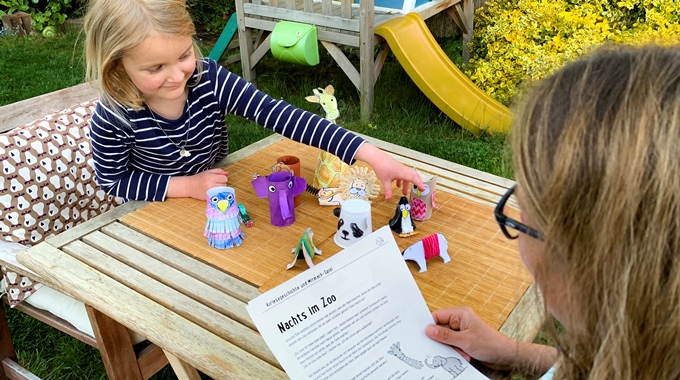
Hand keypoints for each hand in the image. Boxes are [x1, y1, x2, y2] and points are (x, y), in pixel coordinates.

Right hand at [167, 168, 228, 199]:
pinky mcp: (209, 198)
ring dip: (220, 189)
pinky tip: (213, 192)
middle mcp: (211, 185)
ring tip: (214, 187)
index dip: (222, 178)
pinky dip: (217, 194)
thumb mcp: (208, 172)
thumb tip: (227, 173)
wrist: (189, 186)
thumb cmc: (199, 178)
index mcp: (211, 177)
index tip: (218, 178)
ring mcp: (210, 193)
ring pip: (222, 191)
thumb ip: (218, 171)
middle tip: (215, 183)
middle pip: (224, 185)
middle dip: (221, 184)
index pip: (224, 178)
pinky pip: (218, 196)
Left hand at [354, 143, 423, 199]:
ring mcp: (400, 168)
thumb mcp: (385, 181)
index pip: (415, 179)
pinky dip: (402, 180)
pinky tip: (397, 184)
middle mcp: (404, 170)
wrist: (376, 157)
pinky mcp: (397, 167)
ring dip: (407, 184)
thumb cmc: (381, 167)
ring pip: (408, 176)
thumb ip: (388, 190)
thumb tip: (388, 198)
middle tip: (419, 189)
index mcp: (403, 173)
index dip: (420, 184)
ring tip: (403, 192)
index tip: (423, 189)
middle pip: (414, 176)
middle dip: (417, 183)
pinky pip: (402, 174)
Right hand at [426, 307, 556, 374]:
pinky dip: (456, 351)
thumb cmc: (491, 344)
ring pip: (447, 339)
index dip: (430, 325)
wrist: (505, 356)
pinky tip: (465, 355)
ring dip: (451, 348)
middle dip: (443, 340)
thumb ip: (445, 335)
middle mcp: (461, 320)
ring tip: (461, 352)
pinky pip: (453, 345)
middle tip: (445, 347)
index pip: (438, 315)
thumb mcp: (465, 341)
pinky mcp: (465, 340)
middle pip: (441, 328)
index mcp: (461, 314)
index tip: (423, 334)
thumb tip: (428, 330)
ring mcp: (463, 331)